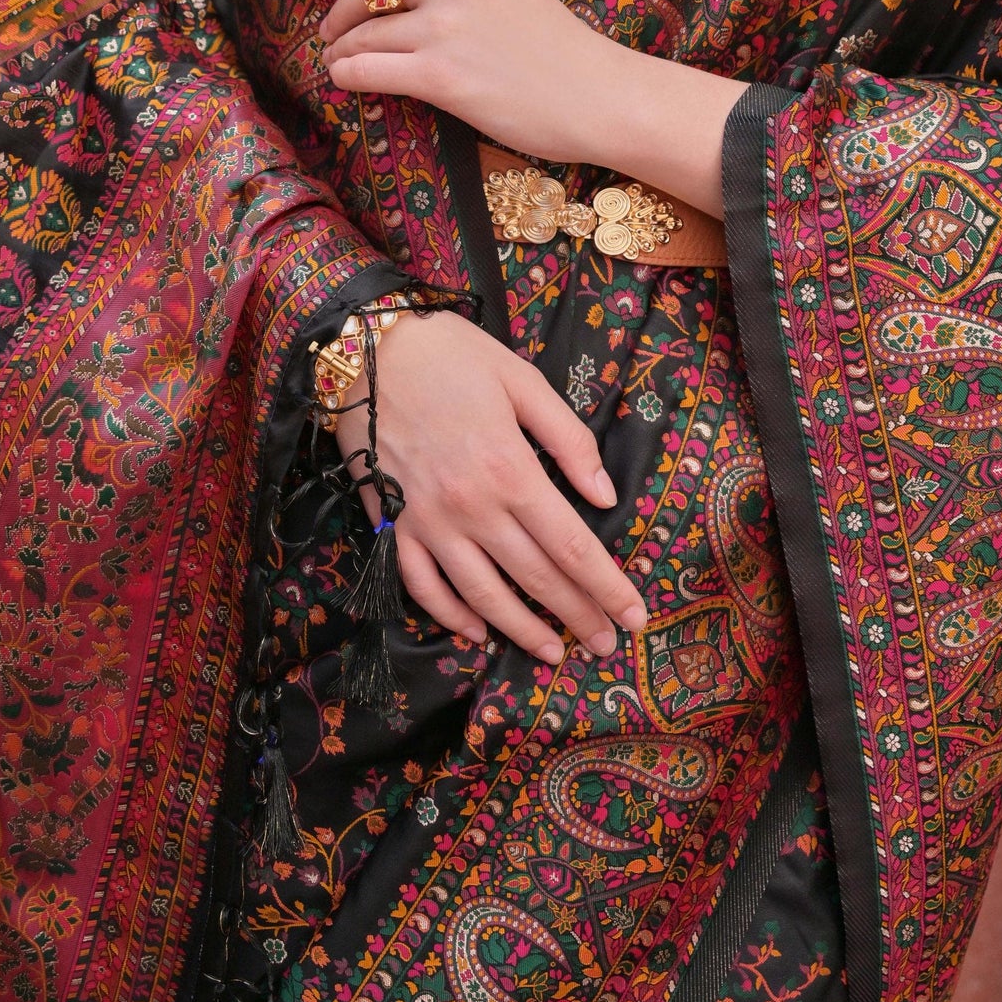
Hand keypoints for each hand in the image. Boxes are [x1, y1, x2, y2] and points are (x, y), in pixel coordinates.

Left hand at [289, 0, 738, 212]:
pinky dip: (348, 76)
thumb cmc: (554, 44)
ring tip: (341, 64)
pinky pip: (366, 70)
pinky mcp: (441, 77)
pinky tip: (350, 81)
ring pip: (362, 34)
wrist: (599, 95)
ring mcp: (446, 27)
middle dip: (340, 15)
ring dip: (342, 52)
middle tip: (332, 36)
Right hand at [334, 306, 646, 664]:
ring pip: (482, 595)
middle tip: (606, 645)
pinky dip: (449, 615)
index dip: (607, 587)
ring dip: (521, 631)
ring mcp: (429, 522)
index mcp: (511, 470)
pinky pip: (421, 585)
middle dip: (578, 616)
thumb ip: (569, 440)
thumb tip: (605, 496)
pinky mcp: (392, 525)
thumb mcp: (522, 381)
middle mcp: (472, 508)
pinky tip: (476, 630)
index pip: (571, 546)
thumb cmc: (452, 356)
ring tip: (552, 653)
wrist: (366, 348)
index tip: (635, 617)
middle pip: (536, 577)